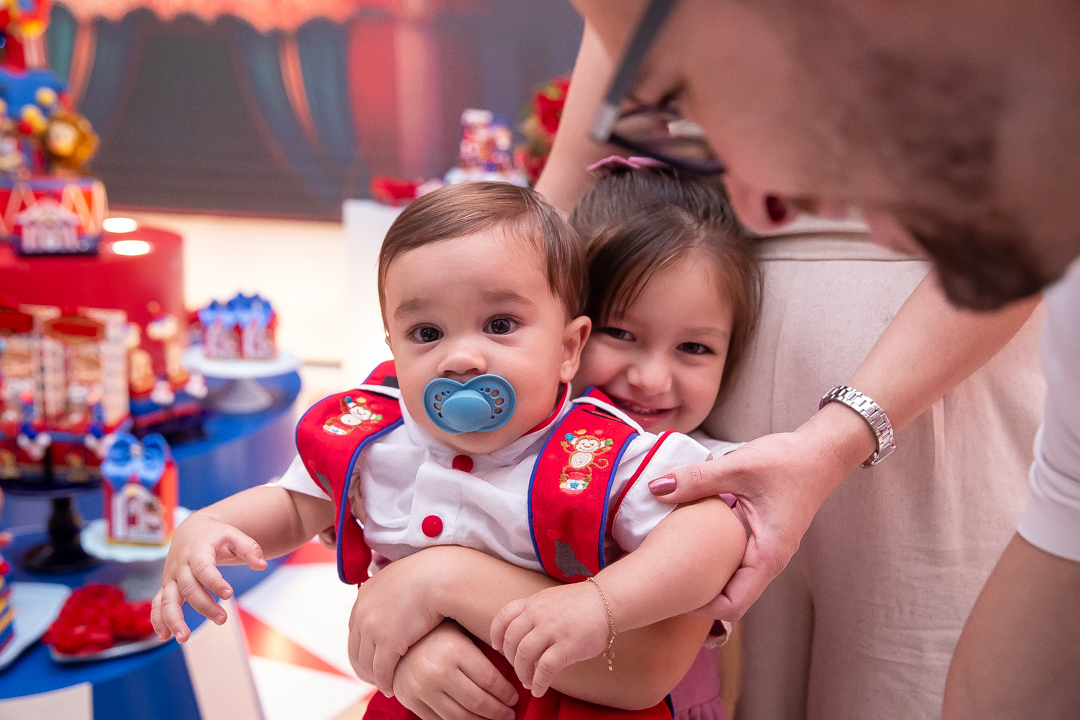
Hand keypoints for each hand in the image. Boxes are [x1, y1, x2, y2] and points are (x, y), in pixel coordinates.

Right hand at [151, 512, 266, 642]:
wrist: (191, 532)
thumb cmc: (216, 535)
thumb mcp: (234, 535)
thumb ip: (250, 549)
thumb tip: (262, 565)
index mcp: (197, 551)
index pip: (203, 567)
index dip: (214, 581)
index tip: (229, 594)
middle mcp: (180, 566)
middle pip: (188, 588)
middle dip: (204, 606)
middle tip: (222, 620)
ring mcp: (171, 578)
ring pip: (167, 600)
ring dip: (173, 619)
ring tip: (184, 638)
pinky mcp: (167, 587)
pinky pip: (158, 604)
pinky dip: (158, 620)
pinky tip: (165, 637)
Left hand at [348, 552, 448, 693]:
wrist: (442, 576)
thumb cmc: (432, 576)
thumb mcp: (404, 578)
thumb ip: (395, 590)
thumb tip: (399, 598)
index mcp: (365, 594)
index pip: (356, 628)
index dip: (363, 646)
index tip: (372, 657)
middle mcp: (363, 610)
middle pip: (356, 648)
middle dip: (364, 665)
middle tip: (375, 677)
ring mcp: (372, 626)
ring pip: (366, 662)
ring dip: (374, 676)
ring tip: (384, 684)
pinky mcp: (386, 641)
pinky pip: (381, 670)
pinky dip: (385, 682)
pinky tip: (392, 688)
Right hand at [394, 621, 518, 719]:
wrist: (398, 637)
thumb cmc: (438, 634)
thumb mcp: (462, 633)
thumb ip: (484, 651)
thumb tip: (515, 669)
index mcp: (455, 651)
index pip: (490, 681)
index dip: (506, 693)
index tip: (515, 698)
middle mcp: (438, 671)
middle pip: (478, 702)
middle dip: (499, 712)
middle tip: (510, 714)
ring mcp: (422, 689)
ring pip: (460, 717)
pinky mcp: (411, 701)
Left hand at [490, 582, 608, 697]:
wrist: (607, 602)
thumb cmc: (580, 604)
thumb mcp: (550, 599)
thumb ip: (534, 612)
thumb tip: (520, 633)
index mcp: (532, 603)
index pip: (503, 617)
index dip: (495, 634)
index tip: (496, 646)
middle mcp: (538, 614)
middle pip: (510, 640)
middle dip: (510, 660)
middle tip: (518, 670)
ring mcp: (552, 629)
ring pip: (524, 655)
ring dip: (522, 673)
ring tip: (527, 682)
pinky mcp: (567, 645)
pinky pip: (545, 668)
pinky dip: (539, 682)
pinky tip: (539, 689)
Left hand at [649, 409, 864, 620]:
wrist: (822, 452)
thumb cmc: (789, 461)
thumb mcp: (738, 466)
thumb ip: (697, 479)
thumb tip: (655, 487)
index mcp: (767, 555)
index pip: (733, 605)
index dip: (700, 607)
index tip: (669, 594)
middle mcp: (769, 561)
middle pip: (731, 599)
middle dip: (697, 596)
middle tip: (662, 582)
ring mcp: (766, 552)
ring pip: (733, 581)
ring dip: (706, 578)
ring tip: (672, 565)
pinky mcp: (761, 539)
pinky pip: (736, 562)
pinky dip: (714, 560)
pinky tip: (692, 543)